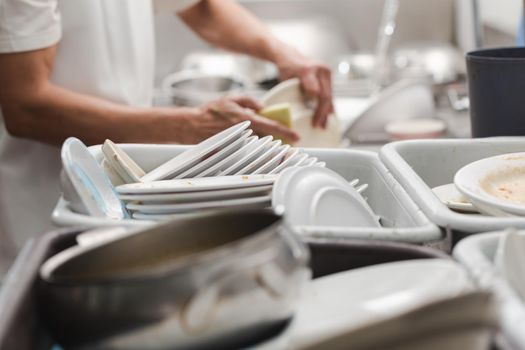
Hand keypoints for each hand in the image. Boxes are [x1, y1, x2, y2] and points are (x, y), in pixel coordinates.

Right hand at [183, 96, 299, 142]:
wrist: (192, 125)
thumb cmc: (210, 112)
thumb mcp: (231, 98)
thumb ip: (250, 101)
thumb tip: (263, 107)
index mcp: (245, 119)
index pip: (271, 126)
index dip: (286, 132)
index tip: (296, 137)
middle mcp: (244, 132)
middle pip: (268, 138)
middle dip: (279, 141)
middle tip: (288, 142)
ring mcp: (239, 142)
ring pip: (259, 145)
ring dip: (267, 144)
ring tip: (272, 144)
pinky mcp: (233, 148)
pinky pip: (248, 148)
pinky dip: (254, 147)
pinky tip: (254, 146)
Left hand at [277, 54, 333, 127]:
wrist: (290, 56)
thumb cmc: (286, 68)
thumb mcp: (286, 78)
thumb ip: (294, 88)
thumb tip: (305, 104)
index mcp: (310, 69)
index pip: (318, 93)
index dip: (317, 109)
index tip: (314, 121)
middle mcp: (322, 69)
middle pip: (325, 96)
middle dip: (323, 113)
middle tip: (319, 126)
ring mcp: (327, 72)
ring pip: (330, 96)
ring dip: (328, 112)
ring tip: (324, 125)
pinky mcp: (328, 77)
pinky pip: (330, 93)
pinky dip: (328, 105)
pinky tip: (329, 116)